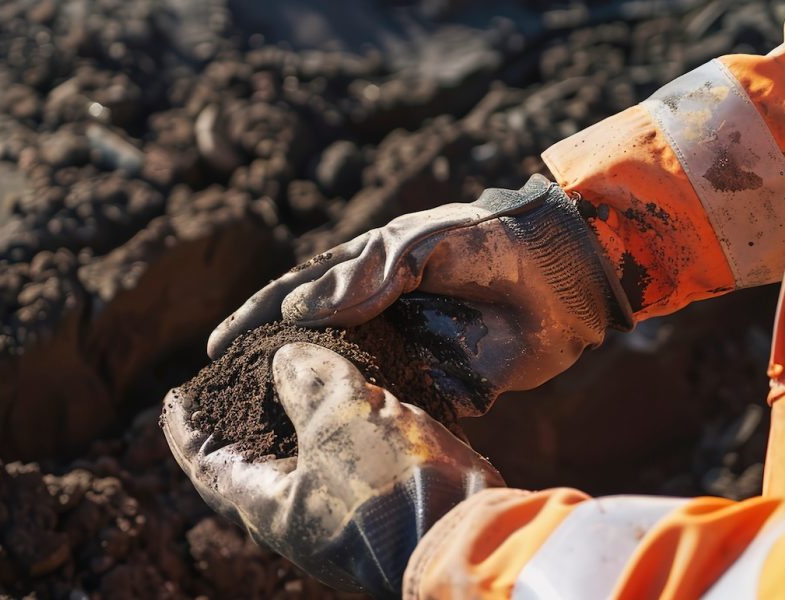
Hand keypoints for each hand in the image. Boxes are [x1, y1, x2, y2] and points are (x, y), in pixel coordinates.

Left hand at [161, 342, 501, 598]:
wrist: (475, 539)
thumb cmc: (393, 487)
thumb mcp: (339, 416)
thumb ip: (306, 379)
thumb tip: (288, 359)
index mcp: (270, 508)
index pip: (207, 464)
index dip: (186, 427)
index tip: (174, 397)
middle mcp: (302, 521)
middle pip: (256, 465)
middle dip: (245, 422)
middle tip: (241, 382)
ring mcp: (348, 521)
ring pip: (312, 461)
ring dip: (303, 421)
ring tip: (306, 378)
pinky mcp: (391, 511)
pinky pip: (356, 462)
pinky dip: (349, 428)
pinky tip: (366, 399)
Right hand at [207, 175, 630, 413]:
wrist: (569, 274)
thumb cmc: (492, 242)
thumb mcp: (421, 245)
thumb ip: (364, 275)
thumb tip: (298, 310)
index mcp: (366, 273)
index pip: (297, 297)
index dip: (254, 321)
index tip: (216, 349)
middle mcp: (380, 315)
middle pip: (315, 347)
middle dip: (274, 372)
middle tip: (232, 405)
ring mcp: (411, 352)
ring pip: (352, 384)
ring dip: (317, 407)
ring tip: (272, 437)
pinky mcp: (446, 386)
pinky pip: (401, 411)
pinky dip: (374, 428)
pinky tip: (342, 453)